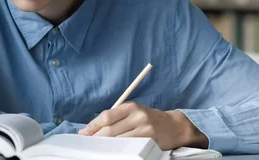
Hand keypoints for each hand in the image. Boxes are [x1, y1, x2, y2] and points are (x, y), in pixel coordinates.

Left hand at [77, 102, 207, 150]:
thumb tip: (94, 128)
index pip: (107, 116)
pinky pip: (130, 147)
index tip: (84, 133)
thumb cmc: (149, 118)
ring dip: (106, 145)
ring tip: (97, 148)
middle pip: (111, 130)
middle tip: (87, 142)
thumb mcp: (134, 111)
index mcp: (131, 106)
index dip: (93, 126)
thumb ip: (117, 117)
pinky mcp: (150, 141)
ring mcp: (145, 129)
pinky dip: (119, 150)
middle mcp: (138, 116)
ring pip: (119, 140)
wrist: (173, 126)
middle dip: (96, 137)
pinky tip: (113, 151)